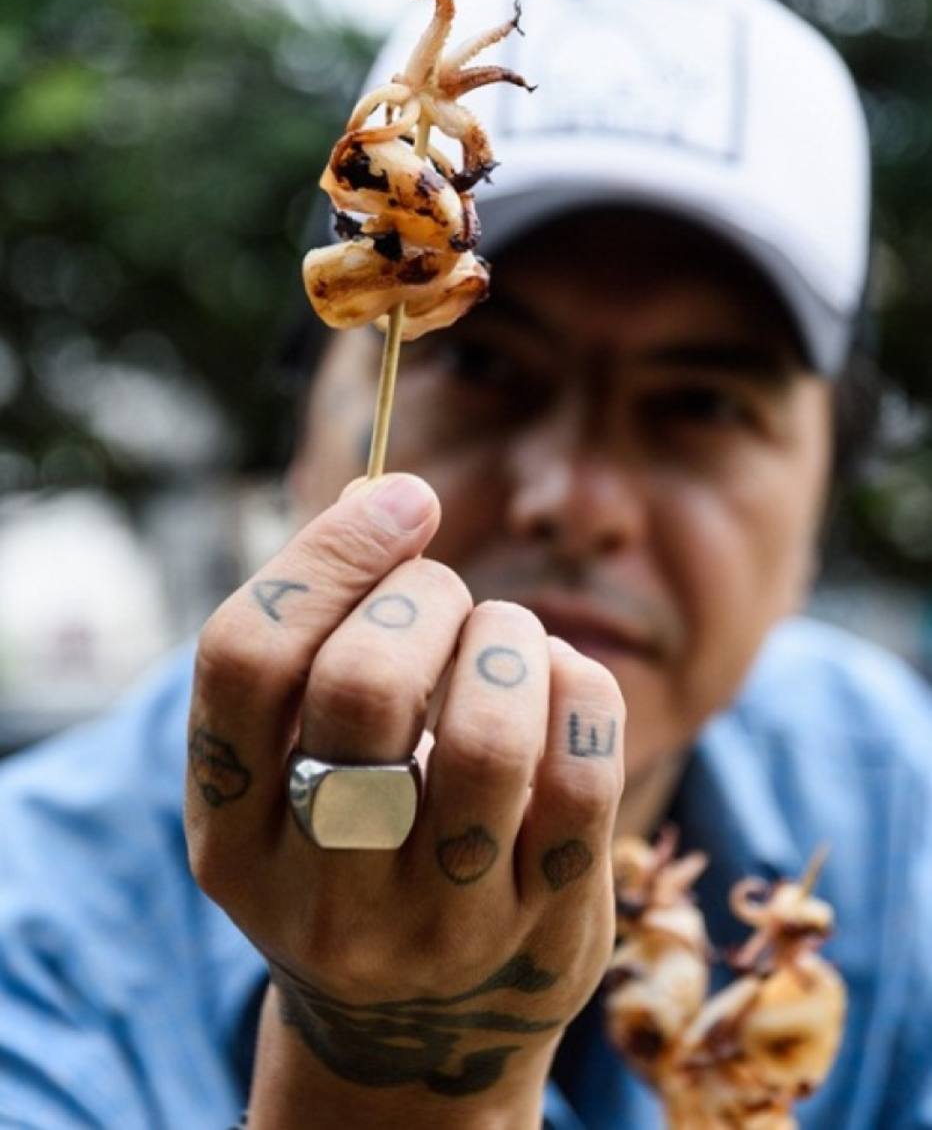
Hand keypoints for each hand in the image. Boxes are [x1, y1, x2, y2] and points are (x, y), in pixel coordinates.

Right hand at [185, 474, 625, 1129]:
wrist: (419, 1035)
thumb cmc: (353, 845)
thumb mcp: (294, 766)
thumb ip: (318, 634)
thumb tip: (384, 497)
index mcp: (230, 829)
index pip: (246, 656)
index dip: (327, 551)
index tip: (403, 498)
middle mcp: (320, 888)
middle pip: (361, 684)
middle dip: (423, 595)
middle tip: (443, 596)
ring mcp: (437, 921)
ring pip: (485, 734)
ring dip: (507, 639)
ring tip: (504, 638)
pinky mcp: (545, 927)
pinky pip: (582, 774)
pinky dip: (581, 688)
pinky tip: (560, 681)